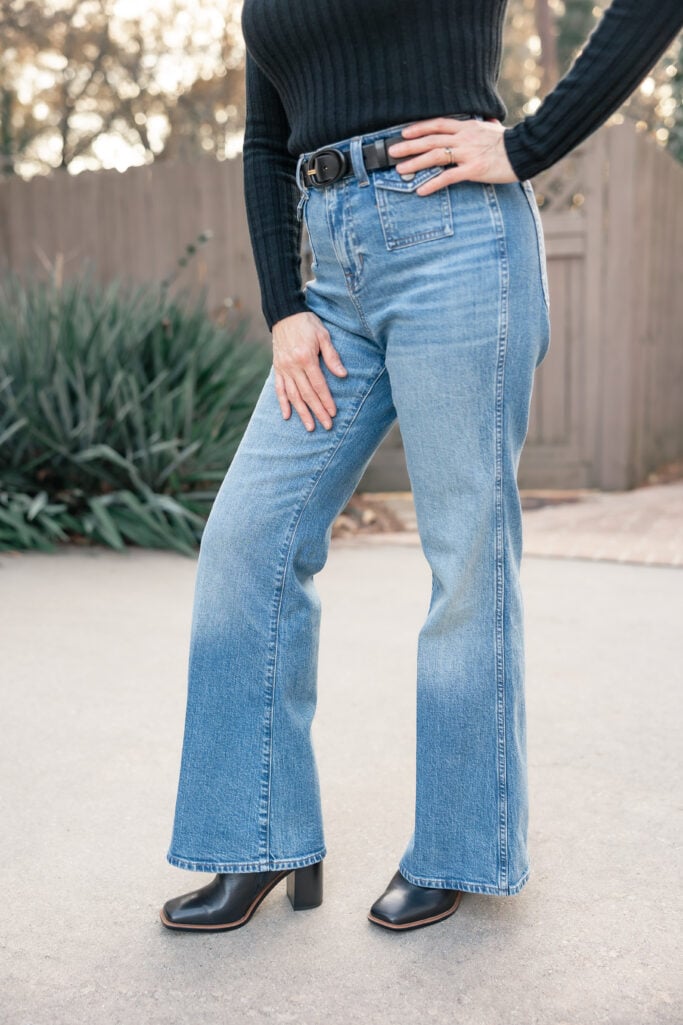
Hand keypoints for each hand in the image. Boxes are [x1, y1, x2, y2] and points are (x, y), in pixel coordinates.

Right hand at [271, 310, 347, 430]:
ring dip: (302, 412)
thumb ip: (332, 356)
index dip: (326, 401)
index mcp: (306, 358)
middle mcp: (293, 366)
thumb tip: (342, 375)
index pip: (318, 385)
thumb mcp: (323, 335)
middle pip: (307, 394)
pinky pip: (279, 389)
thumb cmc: (307, 323)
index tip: (333, 414)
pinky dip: (283, 403)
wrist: (284, 314)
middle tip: (326, 426)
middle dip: (317, 412)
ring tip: (310, 427)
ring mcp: (283, 368)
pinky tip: (287, 416)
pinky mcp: (277, 368)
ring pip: (293, 395)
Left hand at [386, 116, 518, 192]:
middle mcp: (464, 138)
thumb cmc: (510, 143)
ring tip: (400, 170)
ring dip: (415, 163)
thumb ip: (485, 125)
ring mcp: (467, 153)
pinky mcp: (473, 169)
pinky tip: (421, 190)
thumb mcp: (494, 130)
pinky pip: (449, 177)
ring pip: (435, 156)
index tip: (404, 133)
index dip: (419, 128)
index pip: (437, 124)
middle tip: (392, 152)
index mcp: (467, 127)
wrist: (525, 151)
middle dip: (409, 146)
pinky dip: (433, 184)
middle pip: (431, 139)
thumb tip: (486, 121)